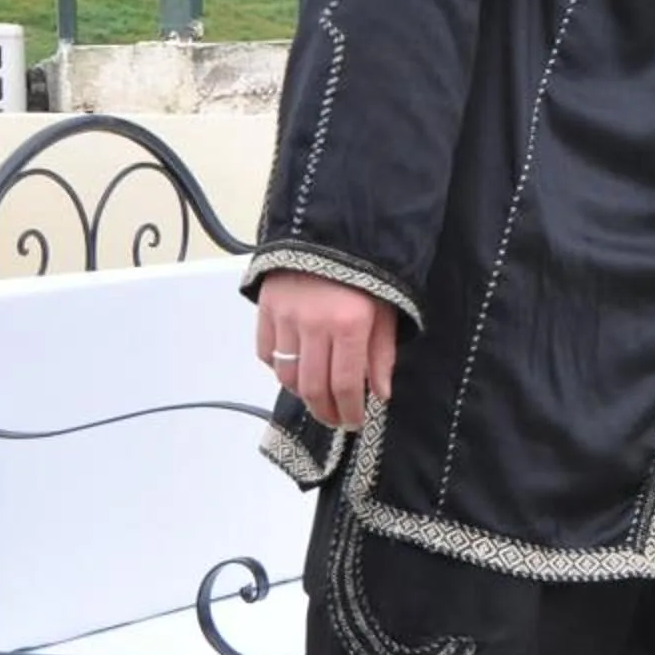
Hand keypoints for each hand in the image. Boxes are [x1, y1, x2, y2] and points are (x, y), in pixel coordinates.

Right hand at [255, 270, 397, 431]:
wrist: (332, 232)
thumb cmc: (367, 270)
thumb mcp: (387, 309)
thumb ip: (382, 353)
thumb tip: (381, 393)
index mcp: (349, 324)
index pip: (346, 384)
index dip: (349, 410)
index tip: (355, 422)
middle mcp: (314, 324)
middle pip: (313, 387)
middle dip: (325, 411)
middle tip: (336, 419)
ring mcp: (285, 317)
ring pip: (286, 375)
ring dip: (303, 394)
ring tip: (318, 398)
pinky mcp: (266, 309)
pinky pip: (266, 353)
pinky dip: (279, 369)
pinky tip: (296, 370)